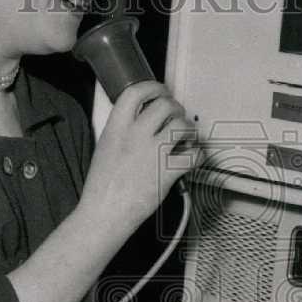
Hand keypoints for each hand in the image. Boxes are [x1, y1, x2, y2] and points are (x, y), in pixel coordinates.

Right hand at [83, 79, 199, 228]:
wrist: (104, 213)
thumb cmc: (103, 187)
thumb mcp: (105, 147)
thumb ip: (122, 130)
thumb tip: (141, 119)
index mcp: (116, 128)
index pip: (136, 92)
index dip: (154, 88)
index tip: (161, 92)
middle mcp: (135, 136)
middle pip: (165, 105)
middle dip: (176, 109)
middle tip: (177, 118)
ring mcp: (152, 153)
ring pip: (182, 126)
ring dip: (189, 130)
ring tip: (186, 139)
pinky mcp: (167, 172)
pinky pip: (194, 155)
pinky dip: (198, 155)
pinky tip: (192, 158)